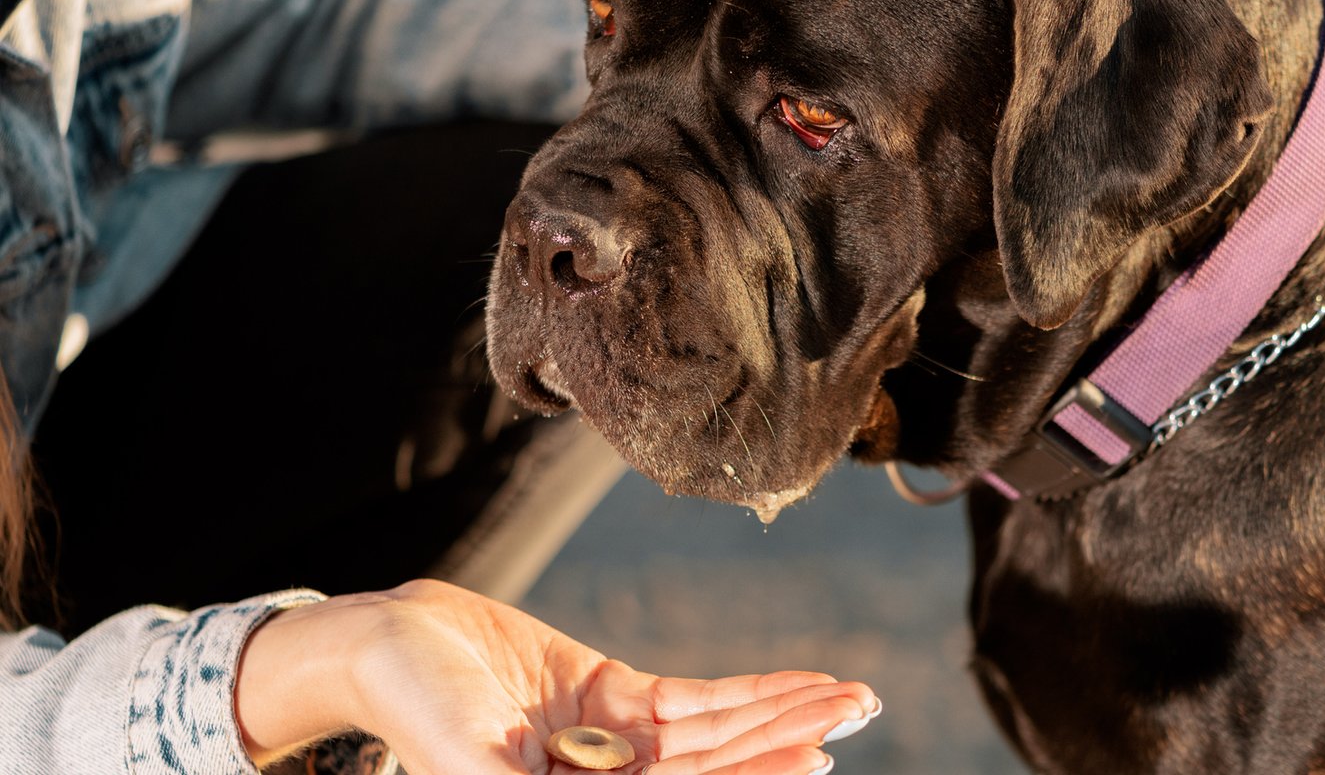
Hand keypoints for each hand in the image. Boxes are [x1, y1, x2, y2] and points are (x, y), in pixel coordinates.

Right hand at [236, 578, 875, 774]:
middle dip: (788, 741)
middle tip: (858, 711)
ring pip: (717, 737)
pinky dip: (754, 692)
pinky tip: (805, 685)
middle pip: (713, 772)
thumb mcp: (470, 760)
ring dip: (785, 714)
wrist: (387, 642)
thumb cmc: (415, 703)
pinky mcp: (618, 702)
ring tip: (853, 696)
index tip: (815, 756)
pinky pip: (698, 702)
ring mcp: (617, 750)